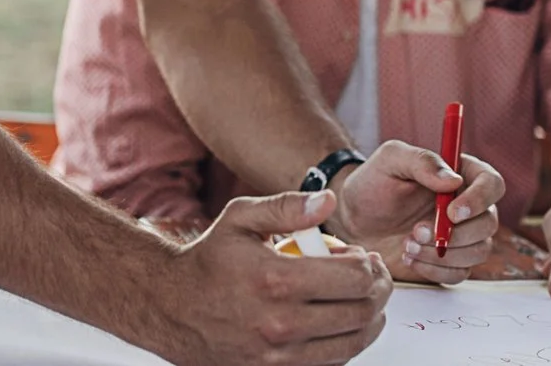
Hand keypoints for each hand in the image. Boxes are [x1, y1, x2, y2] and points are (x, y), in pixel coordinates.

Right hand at [148, 190, 393, 365]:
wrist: (172, 307)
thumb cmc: (209, 262)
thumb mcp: (241, 219)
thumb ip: (288, 207)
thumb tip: (328, 201)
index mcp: (275, 279)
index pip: (354, 278)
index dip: (370, 266)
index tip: (365, 258)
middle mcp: (280, 323)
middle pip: (361, 312)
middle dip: (378, 291)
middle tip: (373, 278)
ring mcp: (279, 355)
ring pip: (352, 342)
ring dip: (369, 319)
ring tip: (363, 300)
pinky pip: (330, 362)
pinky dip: (344, 342)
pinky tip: (339, 322)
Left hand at [326, 139, 504, 285]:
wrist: (354, 220)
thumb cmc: (373, 184)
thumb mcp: (391, 161)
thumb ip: (422, 162)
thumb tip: (455, 181)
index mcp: (462, 174)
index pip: (492, 183)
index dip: (479, 200)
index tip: (451, 212)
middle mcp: (468, 205)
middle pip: (489, 222)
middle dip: (455, 233)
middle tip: (416, 230)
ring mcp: (462, 236)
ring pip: (479, 251)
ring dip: (443, 253)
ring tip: (407, 243)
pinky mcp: (451, 262)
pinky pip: (460, 273)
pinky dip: (436, 270)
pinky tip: (409, 257)